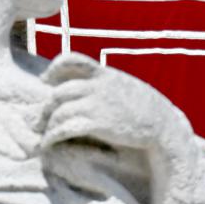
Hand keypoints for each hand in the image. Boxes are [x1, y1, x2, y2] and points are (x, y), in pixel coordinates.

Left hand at [39, 53, 192, 153]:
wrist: (163, 126)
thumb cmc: (147, 109)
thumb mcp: (127, 86)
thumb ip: (108, 83)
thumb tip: (93, 84)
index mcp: (106, 74)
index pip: (72, 59)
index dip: (54, 68)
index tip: (46, 80)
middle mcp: (98, 86)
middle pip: (59, 92)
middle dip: (47, 107)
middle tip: (41, 119)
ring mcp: (97, 104)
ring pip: (59, 111)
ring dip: (48, 126)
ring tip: (46, 136)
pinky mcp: (97, 123)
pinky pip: (65, 128)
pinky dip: (52, 137)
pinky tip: (49, 144)